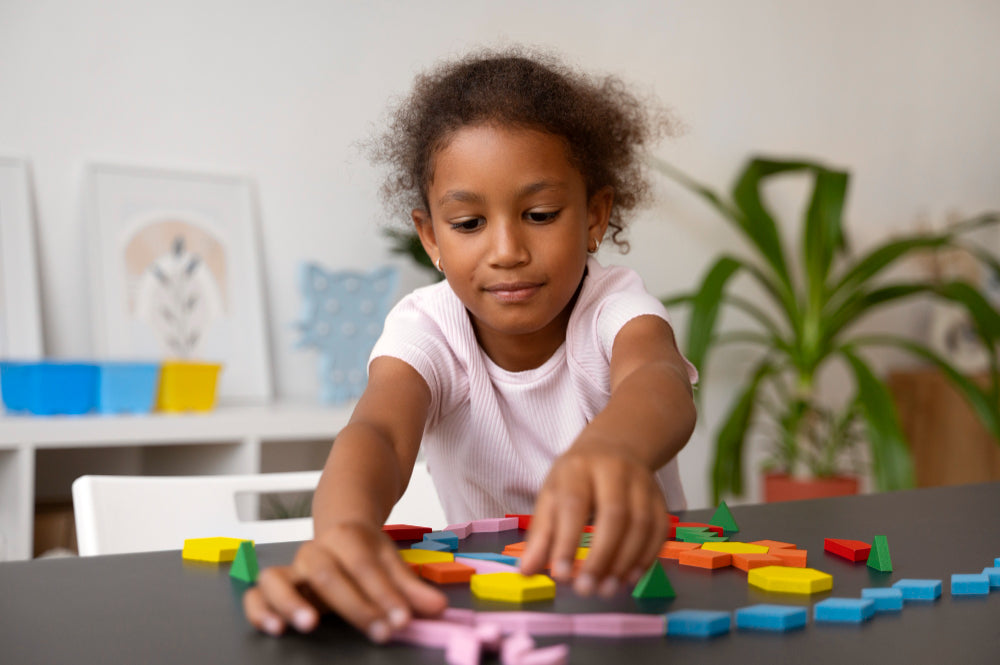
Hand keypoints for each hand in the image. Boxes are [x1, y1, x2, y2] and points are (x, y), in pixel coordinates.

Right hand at [242, 519, 446, 640]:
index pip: (366, 567)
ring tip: (309, 626)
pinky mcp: (275, 586)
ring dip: (291, 602)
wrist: (340, 531)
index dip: (385, 595)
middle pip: (328, 574)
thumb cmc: (366, 553)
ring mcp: (291, 568)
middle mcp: (315, 550)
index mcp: (347, 537)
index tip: (402, 620)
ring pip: (278, 578)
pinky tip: (274, 629)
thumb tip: (438, 608)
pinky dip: (259, 611)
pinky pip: (255, 595)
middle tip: (379, 631)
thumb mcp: (392, 564)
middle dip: (355, 606)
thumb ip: (412, 589)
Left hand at [518, 445, 668, 597]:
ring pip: (641, 524)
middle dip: (601, 556)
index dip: (567, 541)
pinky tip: (629, 577)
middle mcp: (614, 470)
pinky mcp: (660, 498)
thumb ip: (541, 533)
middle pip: (614, 513)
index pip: (574, 504)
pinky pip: (659, 530)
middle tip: (586, 589)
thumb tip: (527, 571)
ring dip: (625, 562)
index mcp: (579, 467)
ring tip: (605, 589)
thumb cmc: (576, 477)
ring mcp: (642, 483)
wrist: (615, 447)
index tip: (560, 575)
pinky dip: (645, 557)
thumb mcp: (551, 494)